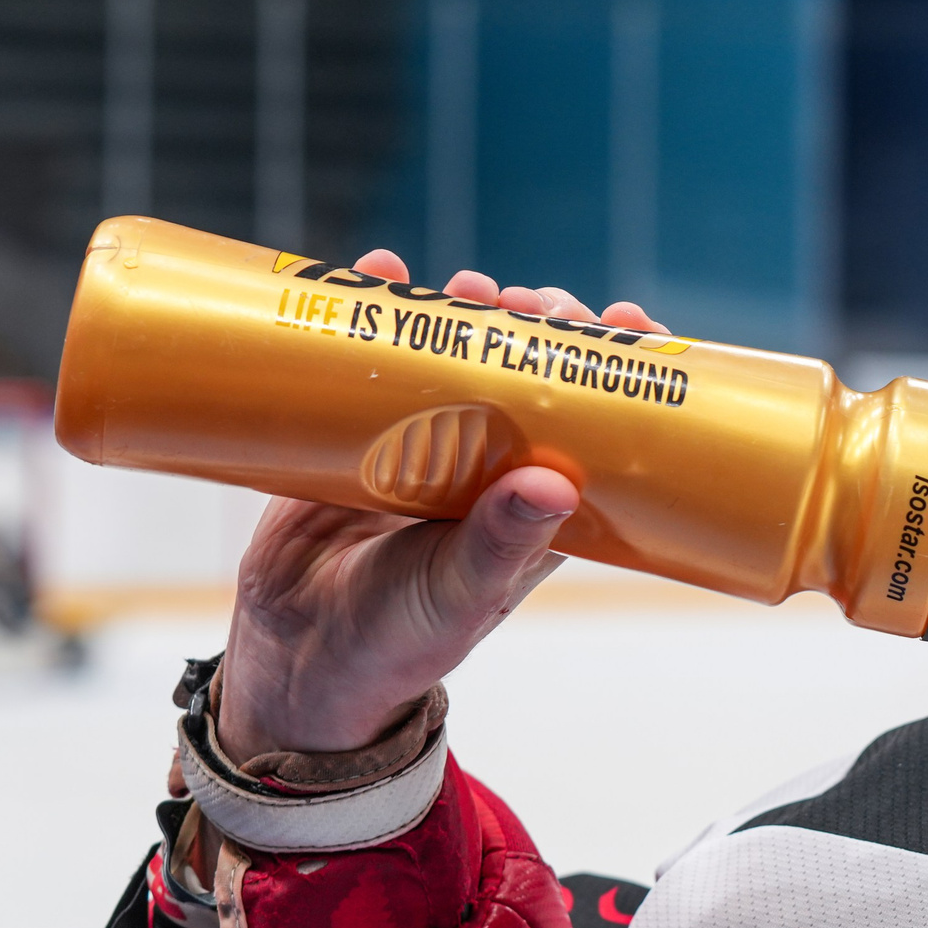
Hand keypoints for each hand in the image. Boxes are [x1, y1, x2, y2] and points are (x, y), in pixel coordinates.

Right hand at [215, 252, 666, 759]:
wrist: (298, 657)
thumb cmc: (402, 638)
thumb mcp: (461, 592)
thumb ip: (502, 543)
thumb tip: (554, 483)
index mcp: (539, 500)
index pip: (599, 422)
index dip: (620, 369)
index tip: (629, 321)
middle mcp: (490, 462)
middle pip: (530, 371)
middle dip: (539, 325)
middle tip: (535, 301)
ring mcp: (424, 441)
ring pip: (458, 355)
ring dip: (469, 311)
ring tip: (474, 287)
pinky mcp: (354, 432)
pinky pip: (371, 359)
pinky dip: (376, 311)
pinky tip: (381, 270)